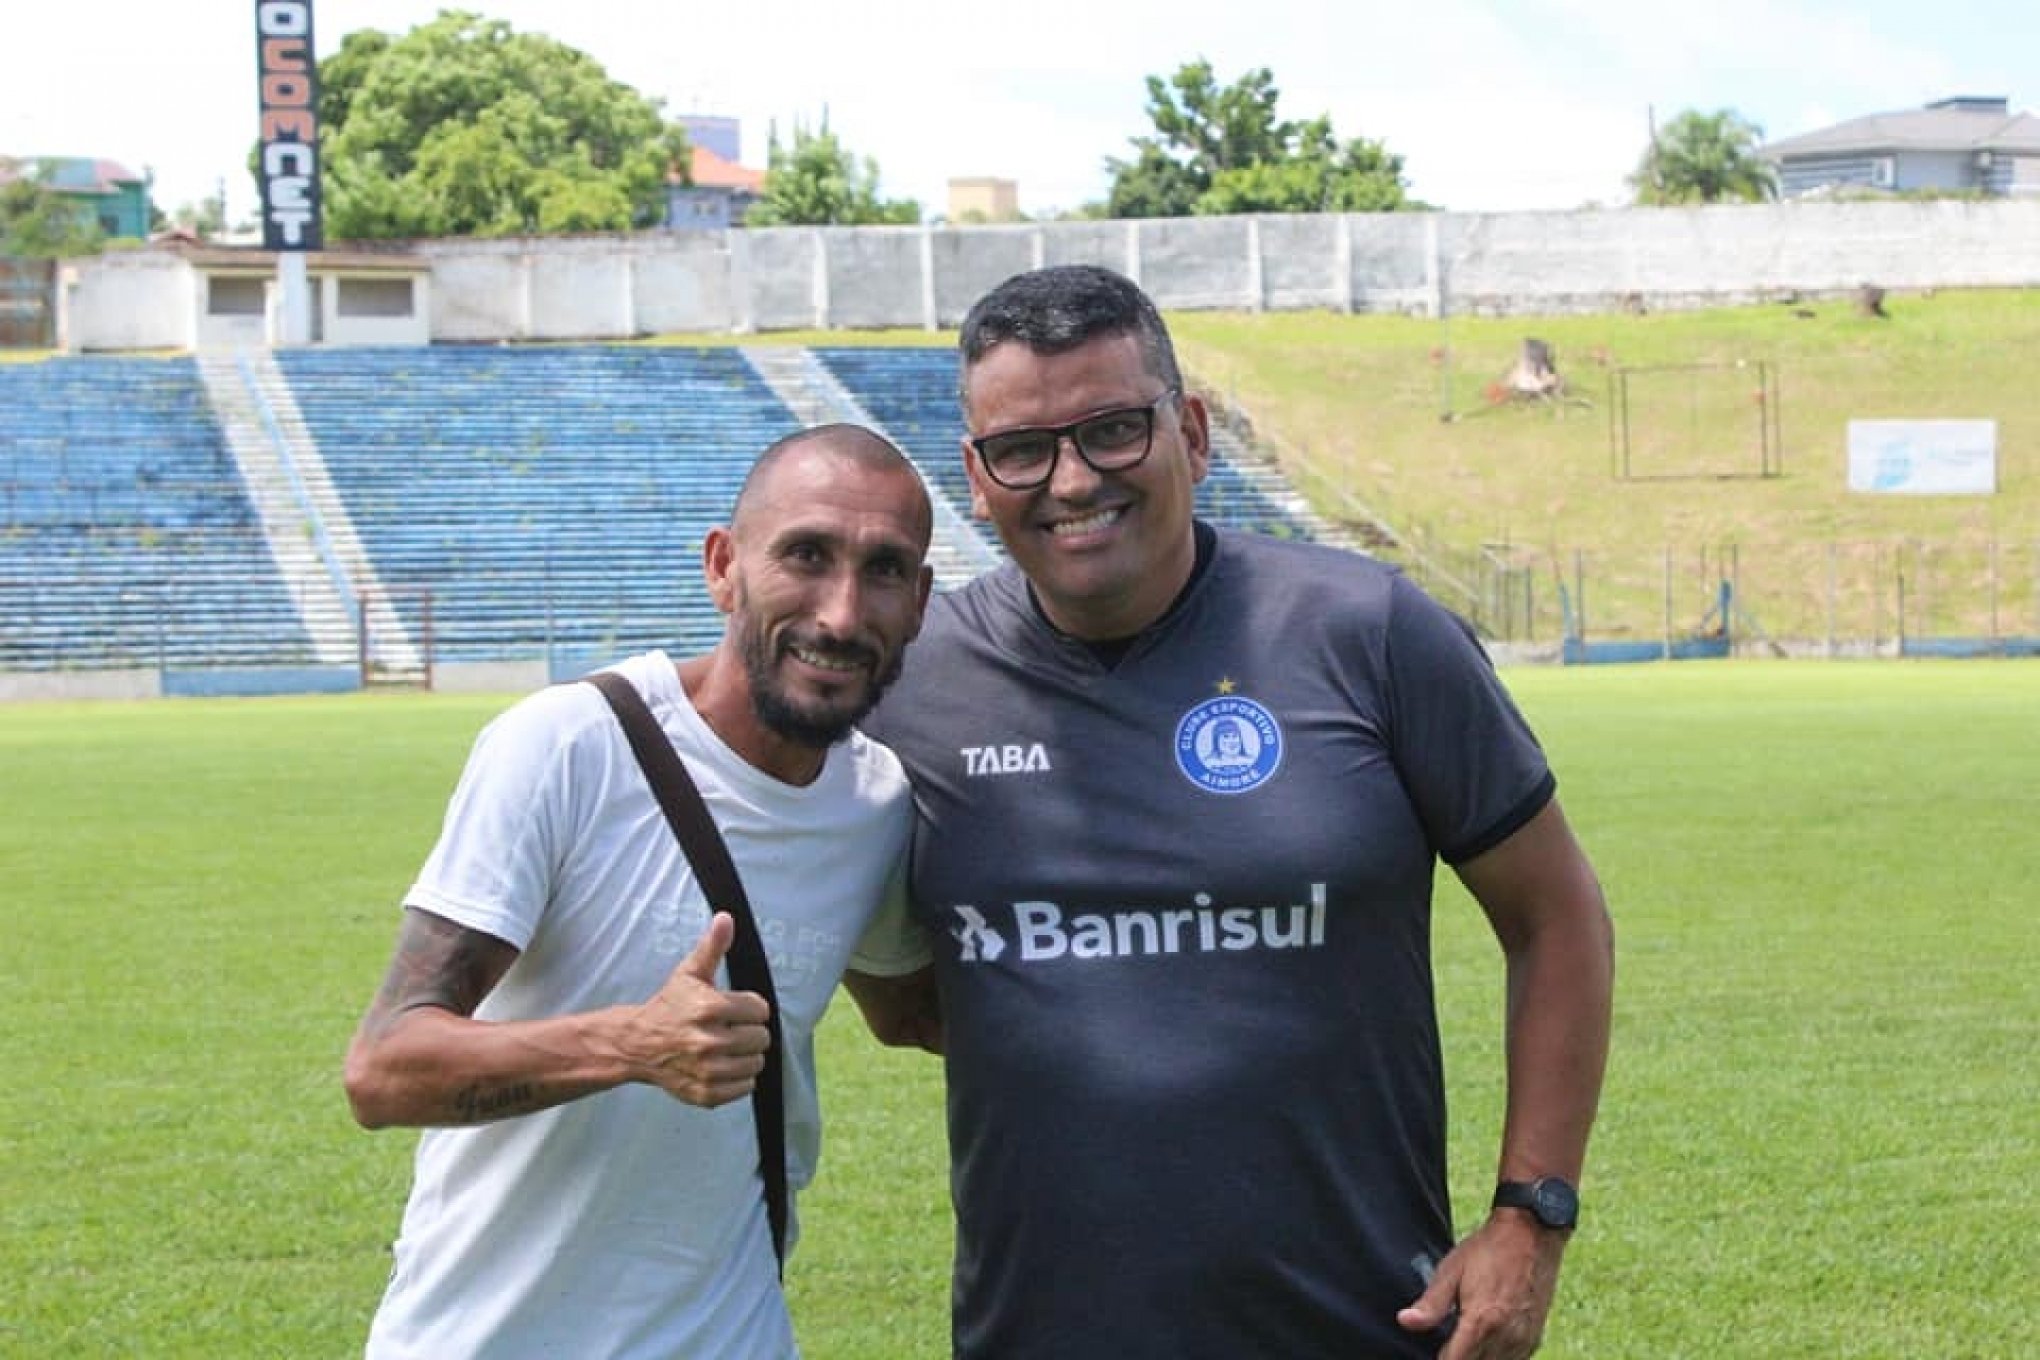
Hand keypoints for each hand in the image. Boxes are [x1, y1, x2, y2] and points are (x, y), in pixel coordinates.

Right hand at [621, 912, 772, 1106]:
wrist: (637, 1045)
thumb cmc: (669, 1006)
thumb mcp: (689, 974)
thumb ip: (712, 947)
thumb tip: (726, 918)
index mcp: (709, 1009)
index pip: (759, 1010)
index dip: (751, 1008)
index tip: (736, 1009)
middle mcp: (708, 1042)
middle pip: (761, 1038)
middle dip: (750, 1031)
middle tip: (732, 1029)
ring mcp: (707, 1071)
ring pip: (756, 1064)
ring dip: (747, 1056)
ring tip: (728, 1047)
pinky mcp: (706, 1094)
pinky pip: (745, 1088)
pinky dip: (739, 1079)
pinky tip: (723, 1066)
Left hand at [1397, 1214, 1565, 1359]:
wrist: (1531, 1234)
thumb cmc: (1488, 1250)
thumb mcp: (1452, 1270)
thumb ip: (1431, 1304)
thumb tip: (1405, 1321)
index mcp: (1481, 1322)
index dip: (1440, 1358)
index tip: (1435, 1347)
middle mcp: (1505, 1338)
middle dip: (1456, 1357)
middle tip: (1447, 1340)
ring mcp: (1523, 1341)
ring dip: (1476, 1357)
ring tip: (1465, 1338)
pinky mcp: (1534, 1339)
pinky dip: (1496, 1357)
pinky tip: (1486, 1341)